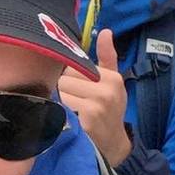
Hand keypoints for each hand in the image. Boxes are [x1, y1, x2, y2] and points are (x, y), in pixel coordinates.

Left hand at [59, 29, 131, 165]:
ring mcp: (97, 104)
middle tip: (75, 100)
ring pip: (61, 91)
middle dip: (66, 89)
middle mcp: (106, 89)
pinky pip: (62, 106)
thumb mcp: (113, 82)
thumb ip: (107, 56)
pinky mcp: (86, 119)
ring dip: (61, 100)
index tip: (79, 88)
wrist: (113, 143)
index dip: (72, 77)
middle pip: (65, 78)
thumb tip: (105, 31)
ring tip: (72, 109)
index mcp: (112, 77)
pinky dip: (62, 111)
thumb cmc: (110, 109)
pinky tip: (70, 117)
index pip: (76, 66)